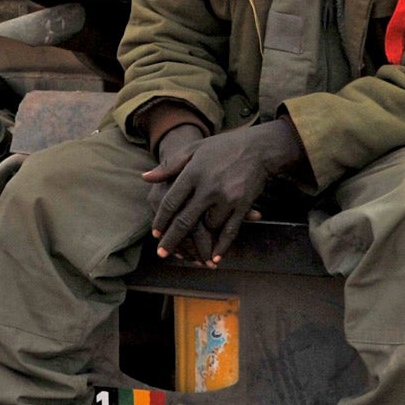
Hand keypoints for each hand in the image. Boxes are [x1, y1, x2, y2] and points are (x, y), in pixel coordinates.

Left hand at [141, 118, 303, 265]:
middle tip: (162, 253)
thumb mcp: (193, 149)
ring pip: (208, 227)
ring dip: (200, 240)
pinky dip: (222, 247)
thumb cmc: (222, 147)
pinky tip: (214, 258)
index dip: (161, 220)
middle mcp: (208, 187)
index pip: (171, 202)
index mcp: (193, 173)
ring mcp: (227, 198)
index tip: (155, 233)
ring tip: (190, 252)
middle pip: (185, 220)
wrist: (259, 148)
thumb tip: (145, 178)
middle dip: (172, 240)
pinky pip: (230, 231)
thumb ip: (169, 166)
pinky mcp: (242, 205)